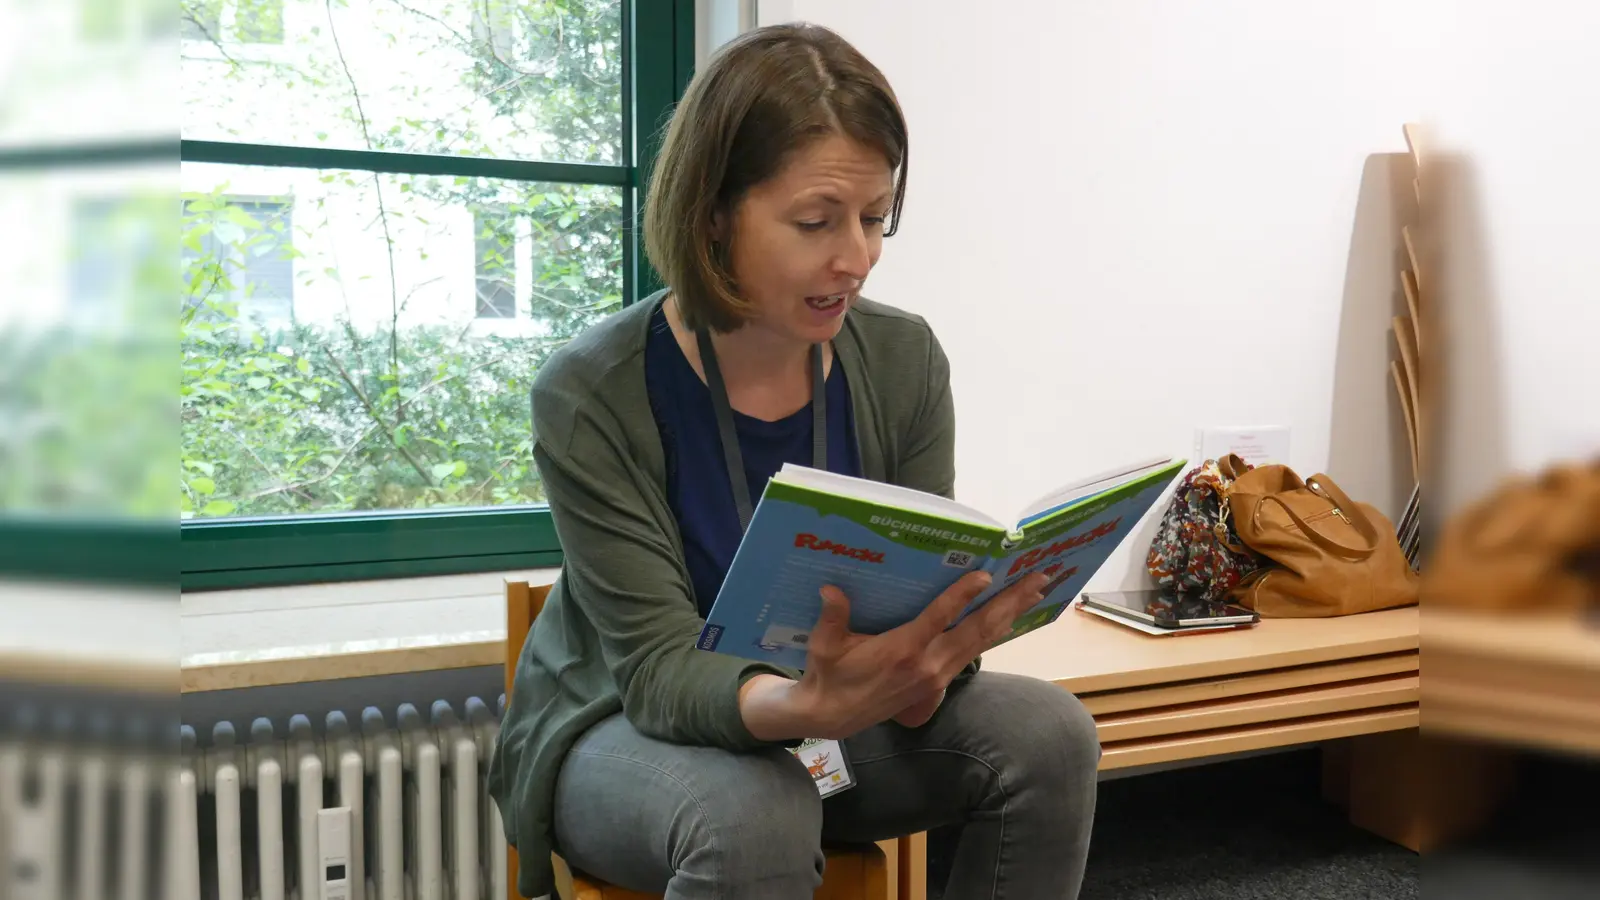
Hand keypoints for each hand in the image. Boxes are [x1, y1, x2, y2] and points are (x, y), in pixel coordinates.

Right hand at [790, 569, 1049, 738]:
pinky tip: (1008, 619)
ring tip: (1035, 591)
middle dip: (1009, 602)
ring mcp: (937, 676)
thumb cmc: (829, 675)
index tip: (984, 575)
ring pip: (981, 641)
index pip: (939, 618)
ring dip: (1009, 615)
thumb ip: (832, 617)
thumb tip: (831, 590)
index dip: (961, 595)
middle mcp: (928, 664)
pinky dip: (994, 633)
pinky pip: (973, 652)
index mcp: (903, 651)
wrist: (834, 715)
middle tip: (1037, 579)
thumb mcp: (825, 645)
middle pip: (977, 629)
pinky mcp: (939, 683)